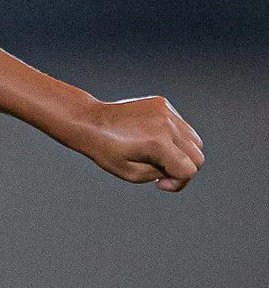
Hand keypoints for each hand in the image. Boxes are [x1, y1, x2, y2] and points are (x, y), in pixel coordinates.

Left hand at [74, 96, 203, 191]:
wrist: (89, 122)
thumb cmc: (106, 150)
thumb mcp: (133, 175)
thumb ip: (163, 174)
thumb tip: (180, 168)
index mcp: (159, 143)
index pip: (189, 170)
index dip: (178, 182)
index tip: (160, 183)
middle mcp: (166, 124)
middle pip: (197, 156)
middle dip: (182, 168)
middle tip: (159, 171)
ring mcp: (166, 111)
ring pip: (194, 140)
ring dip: (182, 152)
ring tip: (157, 156)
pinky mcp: (163, 103)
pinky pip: (182, 126)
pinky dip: (175, 136)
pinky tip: (153, 138)